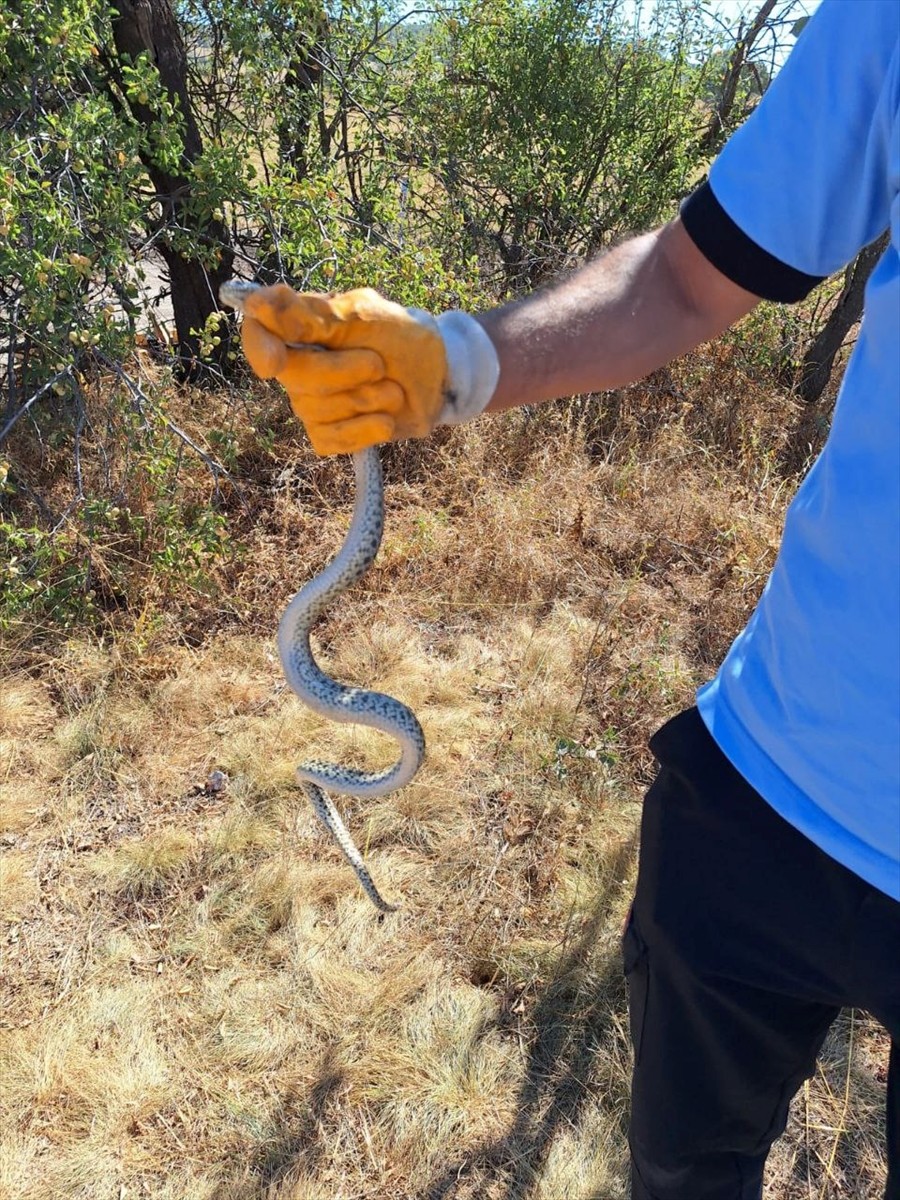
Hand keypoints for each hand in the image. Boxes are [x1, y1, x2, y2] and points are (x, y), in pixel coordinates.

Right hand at [233, 284, 498, 455]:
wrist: (439, 377)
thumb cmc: (403, 337)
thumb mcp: (364, 316)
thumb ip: (313, 315)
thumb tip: (258, 304)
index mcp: (302, 327)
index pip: (258, 333)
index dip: (258, 347)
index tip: (276, 363)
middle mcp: (299, 364)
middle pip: (294, 376)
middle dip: (342, 372)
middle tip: (378, 364)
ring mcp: (312, 401)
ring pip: (314, 410)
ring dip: (364, 400)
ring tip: (391, 389)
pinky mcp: (330, 433)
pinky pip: (329, 440)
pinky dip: (363, 430)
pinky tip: (385, 419)